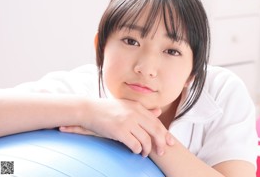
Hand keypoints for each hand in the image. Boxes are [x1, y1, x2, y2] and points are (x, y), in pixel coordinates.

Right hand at [60, 98, 174, 156]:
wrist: (89, 110)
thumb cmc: (108, 109)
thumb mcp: (127, 106)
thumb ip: (144, 110)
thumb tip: (158, 111)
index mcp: (138, 107)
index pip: (157, 122)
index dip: (165, 133)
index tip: (170, 142)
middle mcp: (135, 113)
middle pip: (156, 131)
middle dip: (161, 143)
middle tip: (162, 152)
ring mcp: (127, 121)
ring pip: (146, 140)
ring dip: (147, 150)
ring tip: (144, 153)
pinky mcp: (119, 131)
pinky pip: (134, 144)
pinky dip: (137, 150)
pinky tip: (135, 151)